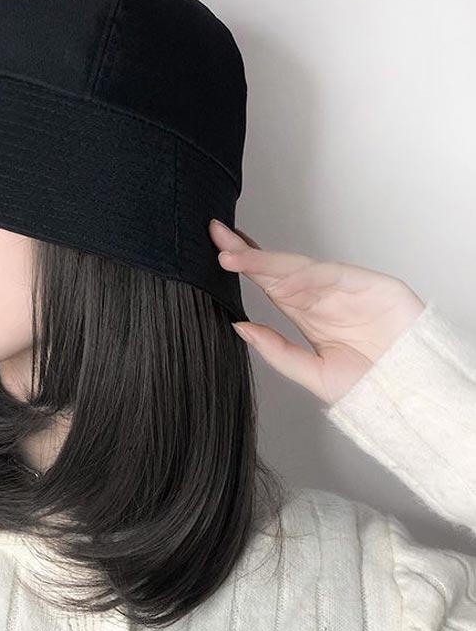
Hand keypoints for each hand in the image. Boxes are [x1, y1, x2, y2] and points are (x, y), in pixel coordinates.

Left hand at [208, 219, 426, 405]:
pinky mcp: (370, 284)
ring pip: (298, 267)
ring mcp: (344, 288)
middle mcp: (321, 296)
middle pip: (277, 268)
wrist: (413, 395)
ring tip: (234, 257)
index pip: (268, 282)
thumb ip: (277, 351)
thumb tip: (240, 327)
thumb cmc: (371, 385)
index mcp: (306, 312)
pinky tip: (279, 282)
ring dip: (266, 261)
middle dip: (246, 252)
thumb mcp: (314, 373)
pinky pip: (332, 275)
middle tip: (217, 236)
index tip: (217, 252)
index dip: (244, 265)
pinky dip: (305, 278)